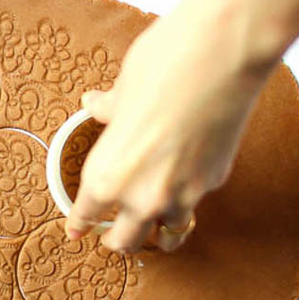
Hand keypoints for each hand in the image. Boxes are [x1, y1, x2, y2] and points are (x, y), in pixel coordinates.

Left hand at [64, 0, 276, 252]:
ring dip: (158, 239)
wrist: (222, 56)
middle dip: (116, 243)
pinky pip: (195, 203)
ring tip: (155, 235)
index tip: (76, 231)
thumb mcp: (122, 89)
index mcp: (107, 175)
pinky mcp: (214, 181)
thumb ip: (108, 109)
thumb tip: (94, 104)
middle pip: (125, 241)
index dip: (79, 224)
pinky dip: (187, 204)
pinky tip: (185, 191)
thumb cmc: (161, 67)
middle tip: (113, 239)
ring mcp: (183, 194)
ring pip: (169, 237)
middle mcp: (143, 196)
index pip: (87, 214)